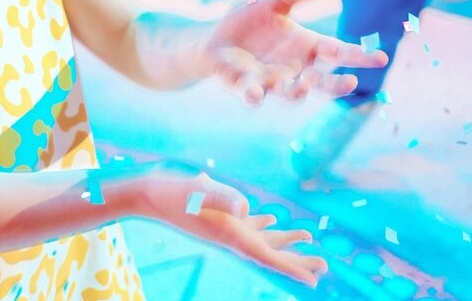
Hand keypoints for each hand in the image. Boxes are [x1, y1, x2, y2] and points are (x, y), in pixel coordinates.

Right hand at [135, 163, 325, 286]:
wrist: (147, 193)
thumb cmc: (170, 193)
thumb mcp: (196, 192)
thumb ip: (221, 198)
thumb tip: (246, 208)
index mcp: (229, 233)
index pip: (265, 255)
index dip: (291, 267)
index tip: (314, 280)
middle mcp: (230, 234)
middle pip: (270, 251)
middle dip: (297, 259)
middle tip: (324, 265)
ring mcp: (225, 225)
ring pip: (262, 238)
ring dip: (285, 240)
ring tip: (309, 238)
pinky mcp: (220, 215)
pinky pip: (248, 223)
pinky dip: (264, 223)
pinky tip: (273, 217)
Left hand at [202, 0, 388, 104]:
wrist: (217, 37)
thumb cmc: (250, 19)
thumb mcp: (277, 0)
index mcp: (306, 46)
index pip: (338, 52)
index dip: (360, 56)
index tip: (382, 57)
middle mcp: (294, 69)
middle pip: (322, 82)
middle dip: (337, 86)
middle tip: (351, 82)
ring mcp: (271, 80)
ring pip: (291, 93)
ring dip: (298, 92)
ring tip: (303, 86)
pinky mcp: (246, 86)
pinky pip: (254, 95)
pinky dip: (255, 96)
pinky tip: (255, 94)